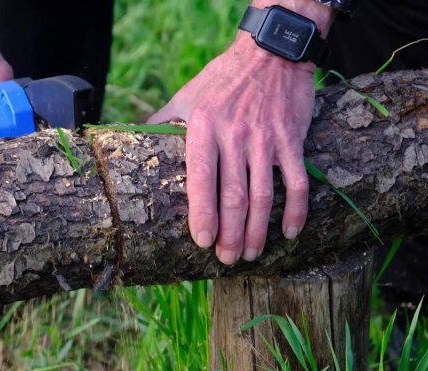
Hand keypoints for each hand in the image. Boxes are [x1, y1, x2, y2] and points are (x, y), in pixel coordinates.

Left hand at [149, 0, 332, 264]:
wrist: (270, 53)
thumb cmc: (220, 79)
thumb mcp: (185, 96)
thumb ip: (161, 122)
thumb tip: (129, 139)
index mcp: (204, 127)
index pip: (202, 178)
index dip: (203, 213)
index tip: (201, 241)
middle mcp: (236, 135)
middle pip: (234, 195)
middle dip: (230, 233)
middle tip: (226, 259)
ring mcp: (267, 139)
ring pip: (264, 194)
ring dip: (259, 230)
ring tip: (251, 254)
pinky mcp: (292, 139)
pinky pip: (297, 181)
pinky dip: (296, 210)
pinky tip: (290, 233)